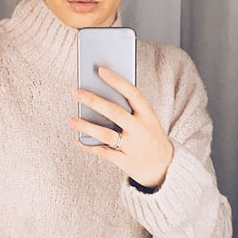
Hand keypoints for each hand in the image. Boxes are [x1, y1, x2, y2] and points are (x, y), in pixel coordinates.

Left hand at [70, 68, 174, 188]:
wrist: (165, 167)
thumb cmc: (150, 137)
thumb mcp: (148, 121)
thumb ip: (130, 110)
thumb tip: (100, 95)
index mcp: (148, 115)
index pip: (133, 94)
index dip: (117, 81)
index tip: (102, 70)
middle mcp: (140, 130)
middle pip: (114, 112)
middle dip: (94, 101)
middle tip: (76, 93)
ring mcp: (133, 147)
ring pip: (106, 135)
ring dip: (86, 126)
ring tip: (71, 120)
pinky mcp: (126, 162)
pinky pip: (104, 153)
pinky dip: (90, 147)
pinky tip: (78, 141)